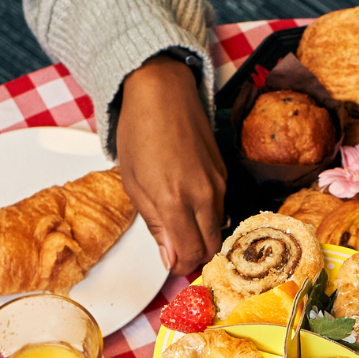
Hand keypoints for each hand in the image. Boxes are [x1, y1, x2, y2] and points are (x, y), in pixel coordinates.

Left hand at [116, 54, 226, 276]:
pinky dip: (208, 218)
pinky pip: (221, 209)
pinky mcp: (224, 174)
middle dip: (195, 257)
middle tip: (177, 252)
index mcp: (174, 201)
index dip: (180, 266)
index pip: (190, 254)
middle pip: (211, 248)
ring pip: (218, 230)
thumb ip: (156, 225)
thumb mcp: (134, 184)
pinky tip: (190, 206)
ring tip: (181, 228)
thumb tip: (171, 258)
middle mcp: (203, 196)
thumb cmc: (140, 133)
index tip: (170, 265)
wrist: (162, 91)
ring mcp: (218, 185)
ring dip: (202, 237)